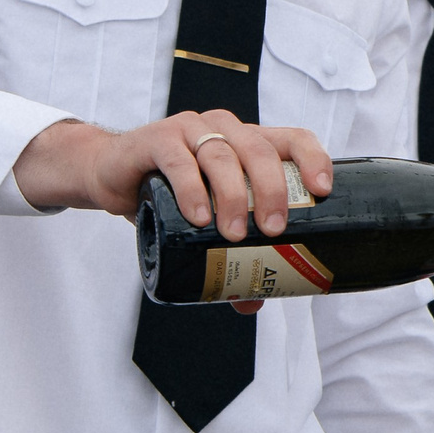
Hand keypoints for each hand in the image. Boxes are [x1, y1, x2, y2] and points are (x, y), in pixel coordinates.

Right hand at [12, 113, 332, 238]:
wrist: (112, 175)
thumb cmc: (170, 195)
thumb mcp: (204, 224)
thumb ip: (229, 258)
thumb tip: (253, 303)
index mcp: (249, 142)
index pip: (292, 138)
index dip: (312, 159)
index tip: (322, 192)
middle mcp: (226, 129)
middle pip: (260, 150)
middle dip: (271, 190)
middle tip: (272, 230)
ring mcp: (192, 129)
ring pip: (222, 155)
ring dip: (232, 195)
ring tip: (232, 233)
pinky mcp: (157, 139)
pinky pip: (179, 160)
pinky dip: (192, 189)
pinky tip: (198, 217)